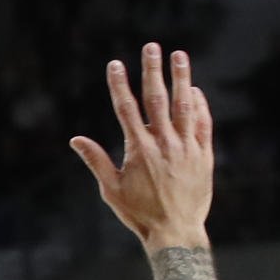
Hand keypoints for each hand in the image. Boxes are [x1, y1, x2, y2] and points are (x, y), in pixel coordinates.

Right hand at [70, 44, 214, 249]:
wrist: (176, 232)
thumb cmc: (139, 213)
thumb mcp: (111, 190)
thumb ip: (96, 160)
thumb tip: (75, 139)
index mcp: (138, 149)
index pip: (126, 109)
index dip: (119, 84)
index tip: (115, 64)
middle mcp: (163, 144)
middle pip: (157, 99)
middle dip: (152, 71)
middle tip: (151, 47)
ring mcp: (186, 148)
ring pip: (185, 106)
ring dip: (181, 78)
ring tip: (179, 55)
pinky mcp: (204, 156)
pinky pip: (203, 124)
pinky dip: (200, 105)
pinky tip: (194, 90)